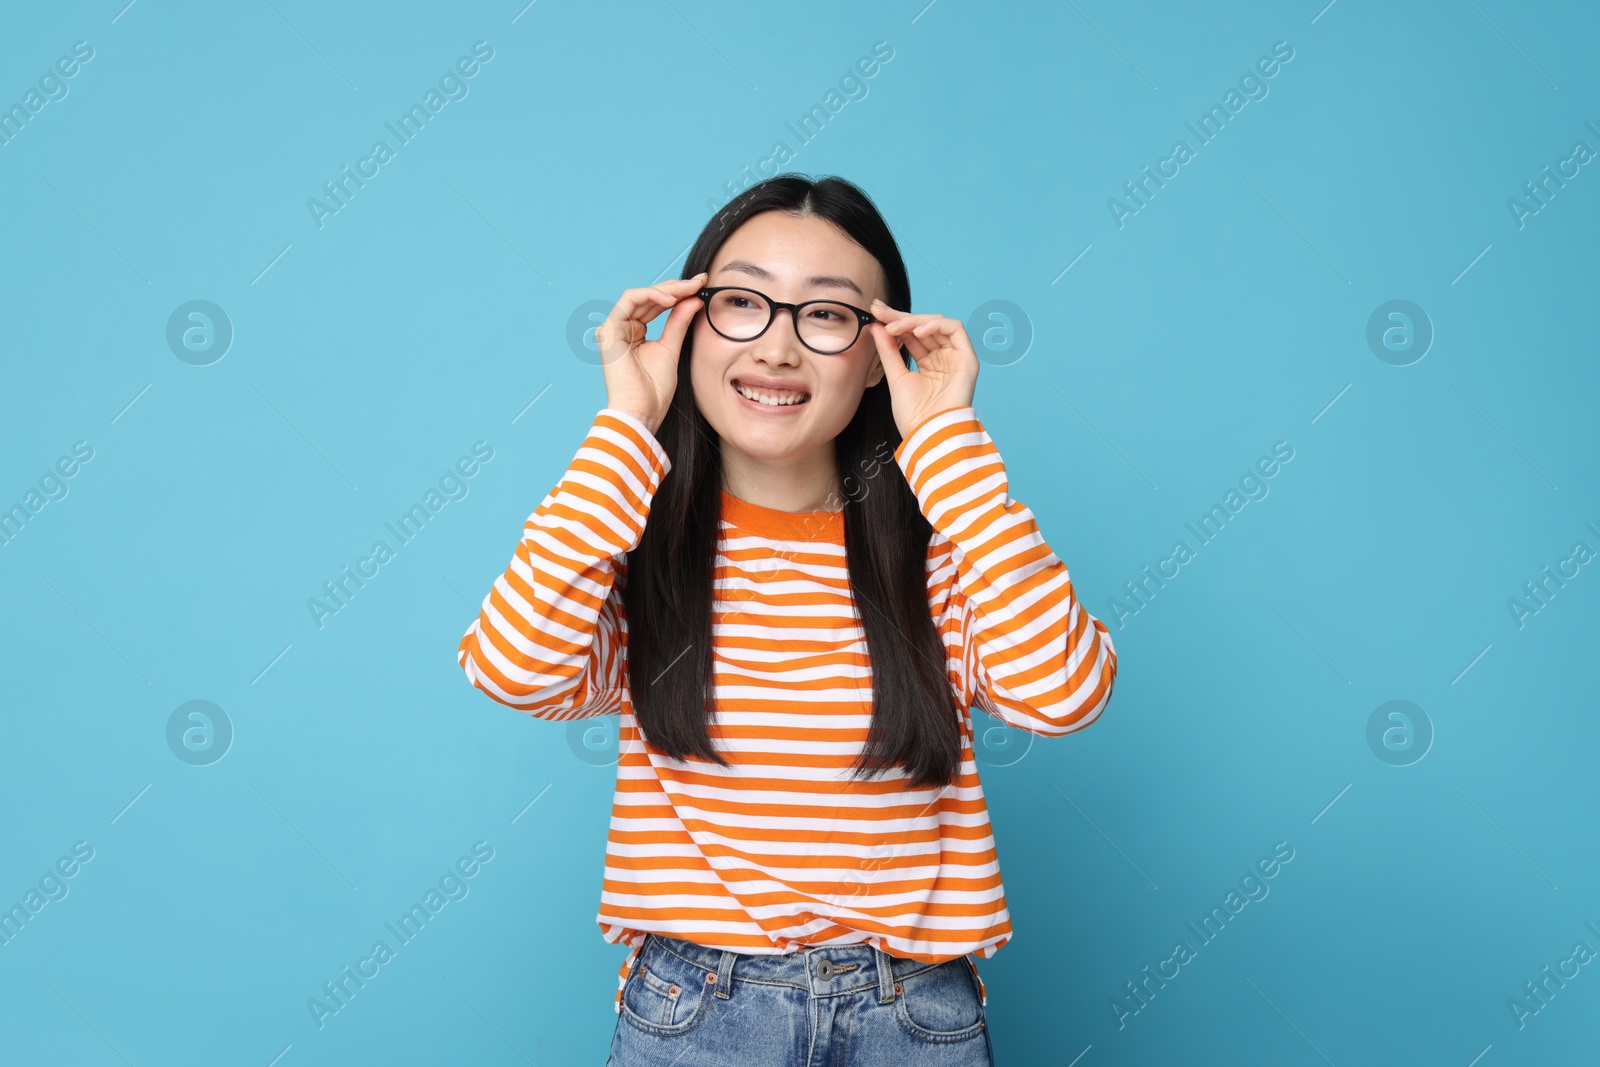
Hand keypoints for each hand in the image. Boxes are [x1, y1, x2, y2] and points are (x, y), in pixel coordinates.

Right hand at [595, 273, 706, 435]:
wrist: (642, 412)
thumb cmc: (654, 390)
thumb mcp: (672, 348)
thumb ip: (679, 322)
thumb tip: (695, 299)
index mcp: (634, 332)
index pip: (655, 304)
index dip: (678, 293)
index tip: (702, 286)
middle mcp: (621, 328)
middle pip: (648, 297)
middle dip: (676, 287)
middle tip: (700, 281)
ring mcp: (613, 328)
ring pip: (640, 295)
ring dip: (667, 289)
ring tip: (690, 288)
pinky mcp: (609, 330)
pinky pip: (630, 300)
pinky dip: (652, 295)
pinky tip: (672, 298)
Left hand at [867, 300, 978, 437]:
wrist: (928, 435)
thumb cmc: (914, 415)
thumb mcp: (896, 377)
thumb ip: (888, 350)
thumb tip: (877, 326)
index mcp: (929, 364)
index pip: (912, 335)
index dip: (894, 322)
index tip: (875, 312)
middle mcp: (943, 358)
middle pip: (923, 327)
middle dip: (900, 316)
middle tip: (879, 310)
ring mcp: (956, 358)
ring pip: (937, 323)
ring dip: (913, 320)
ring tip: (894, 326)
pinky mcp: (967, 359)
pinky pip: (955, 329)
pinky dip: (935, 324)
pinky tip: (916, 331)